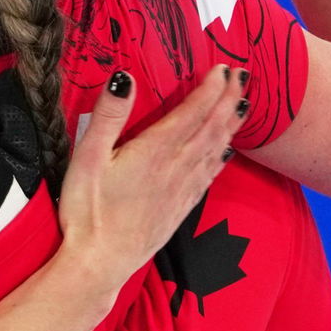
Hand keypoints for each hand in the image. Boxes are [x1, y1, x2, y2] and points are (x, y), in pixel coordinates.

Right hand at [55, 67, 245, 290]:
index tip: (221, 67)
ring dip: (232, 124)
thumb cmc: (87, 210)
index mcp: (155, 151)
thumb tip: (125, 77)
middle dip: (229, 99)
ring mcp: (182, 190)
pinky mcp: (181, 208)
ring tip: (243, 103)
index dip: (210, 88)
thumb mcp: (87, 158)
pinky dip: (222, 157)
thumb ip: (108, 116)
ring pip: (216, 150)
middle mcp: (176, 167)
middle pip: (212, 127)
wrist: (100, 263)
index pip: (192, 112)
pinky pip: (210, 175)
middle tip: (242, 75)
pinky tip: (227, 152)